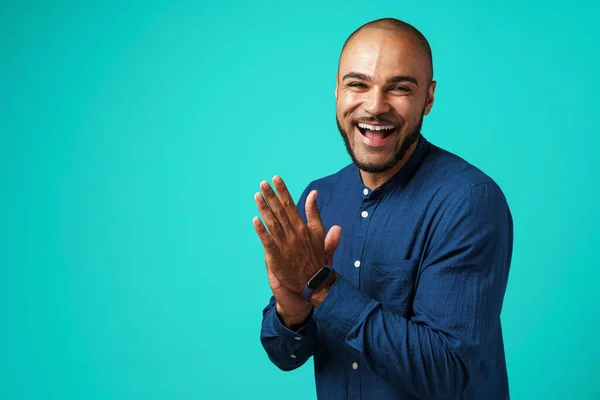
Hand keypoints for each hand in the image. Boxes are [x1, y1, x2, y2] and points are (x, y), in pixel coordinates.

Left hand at [253, 176, 341, 294]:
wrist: (313, 281)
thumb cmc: (316, 255)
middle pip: (280, 212)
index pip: (290, 205)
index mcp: (302, 227)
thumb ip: (314, 212)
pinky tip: (255, 220)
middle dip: (271, 196)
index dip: (282, 191)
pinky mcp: (277, 257)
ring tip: (256, 196)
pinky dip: (262, 231)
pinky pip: (268, 242)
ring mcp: (285, 245)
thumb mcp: (318, 232)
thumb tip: (313, 193)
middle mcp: (293, 234)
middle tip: (262, 183)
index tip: (275, 179)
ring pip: (272, 224)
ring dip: (264, 209)